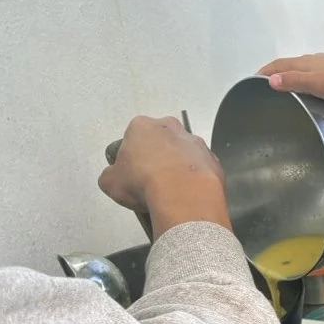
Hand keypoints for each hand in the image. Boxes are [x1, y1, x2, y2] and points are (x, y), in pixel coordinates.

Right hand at [98, 117, 229, 238]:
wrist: (183, 196)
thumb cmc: (143, 183)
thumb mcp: (110, 183)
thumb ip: (110, 176)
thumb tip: (114, 178)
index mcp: (142, 126)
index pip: (133, 138)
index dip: (131, 159)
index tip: (133, 176)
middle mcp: (171, 127)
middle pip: (161, 143)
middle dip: (157, 159)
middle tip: (153, 183)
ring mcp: (196, 143)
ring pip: (183, 155)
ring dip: (178, 169)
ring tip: (173, 193)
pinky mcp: (214, 160)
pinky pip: (201, 171)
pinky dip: (196, 181)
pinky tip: (189, 196)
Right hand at [257, 54, 323, 102]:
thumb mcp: (314, 82)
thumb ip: (293, 81)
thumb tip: (270, 80)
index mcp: (304, 63)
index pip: (279, 65)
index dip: (265, 71)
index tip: (254, 79)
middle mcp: (312, 61)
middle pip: (289, 65)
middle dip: (276, 73)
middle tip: (266, 85)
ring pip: (301, 69)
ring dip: (290, 76)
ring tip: (285, 90)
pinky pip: (313, 74)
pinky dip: (304, 80)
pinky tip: (310, 90)